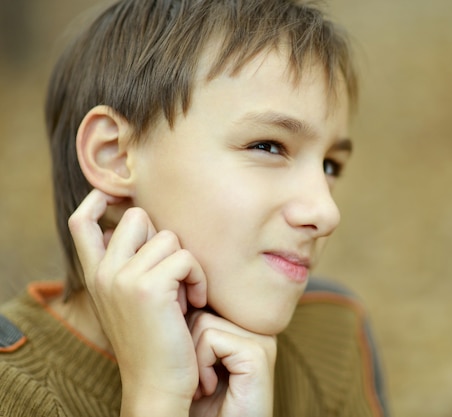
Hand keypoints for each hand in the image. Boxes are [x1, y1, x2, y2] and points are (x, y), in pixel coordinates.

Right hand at [69, 189, 277, 416]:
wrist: (158, 385)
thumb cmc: (157, 340)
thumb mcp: (135, 299)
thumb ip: (132, 265)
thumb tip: (151, 228)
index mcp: (96, 275)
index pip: (82, 222)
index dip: (98, 200)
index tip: (116, 196)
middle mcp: (103, 272)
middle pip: (138, 216)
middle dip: (163, 238)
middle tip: (171, 276)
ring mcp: (122, 277)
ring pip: (168, 236)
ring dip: (185, 264)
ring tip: (183, 296)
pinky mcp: (148, 287)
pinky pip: (186, 258)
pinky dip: (198, 278)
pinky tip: (195, 302)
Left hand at [187, 311, 276, 416]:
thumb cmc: (200, 407)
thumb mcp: (193, 359)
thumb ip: (193, 327)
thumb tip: (172, 297)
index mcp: (244, 327)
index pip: (202, 305)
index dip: (183, 333)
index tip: (186, 367)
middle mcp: (256, 329)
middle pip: (201, 310)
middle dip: (186, 346)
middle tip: (195, 380)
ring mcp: (261, 339)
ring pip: (202, 322)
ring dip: (192, 359)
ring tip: (202, 386)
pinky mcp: (257, 353)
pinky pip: (211, 339)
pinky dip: (201, 366)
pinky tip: (208, 388)